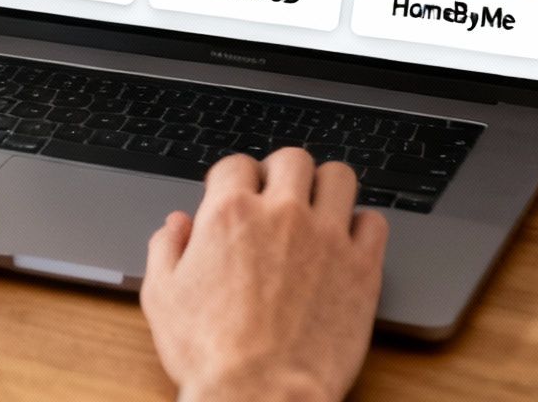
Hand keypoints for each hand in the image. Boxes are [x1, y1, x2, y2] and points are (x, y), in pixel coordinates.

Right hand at [141, 149, 386, 401]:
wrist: (261, 395)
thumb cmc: (210, 354)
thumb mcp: (162, 298)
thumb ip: (166, 249)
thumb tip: (177, 224)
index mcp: (230, 214)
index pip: (237, 164)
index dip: (234, 179)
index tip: (238, 194)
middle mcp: (282, 214)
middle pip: (292, 159)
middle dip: (282, 172)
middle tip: (279, 195)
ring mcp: (327, 237)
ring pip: (339, 177)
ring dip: (327, 187)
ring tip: (319, 208)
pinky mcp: (362, 267)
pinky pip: (374, 222)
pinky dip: (362, 226)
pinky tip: (348, 242)